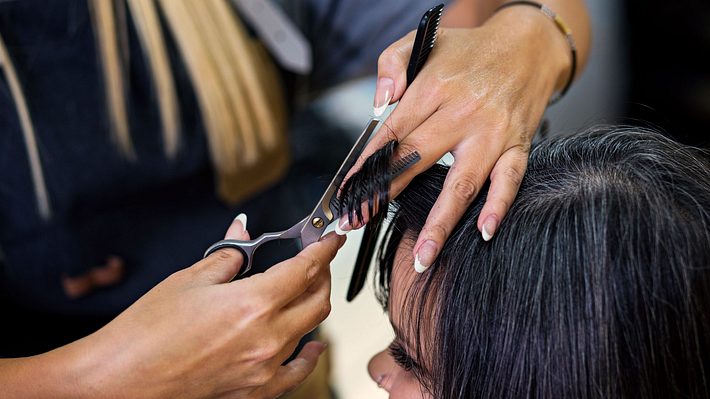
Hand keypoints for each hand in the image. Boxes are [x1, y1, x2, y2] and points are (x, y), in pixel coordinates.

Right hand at [39, 215, 344, 398]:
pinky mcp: (254, 391)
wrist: (121, 380)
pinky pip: (296, 372)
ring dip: (312, 307)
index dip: (324, 250)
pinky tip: (312, 345)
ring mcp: (263, 368)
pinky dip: (308, 355)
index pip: (306, 270)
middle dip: (321, 275)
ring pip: (310, 332)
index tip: (331, 239)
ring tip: (304, 292)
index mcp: (253, 304)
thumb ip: (229, 255)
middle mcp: (267, 338)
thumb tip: (244, 232)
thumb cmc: (146, 333)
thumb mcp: (189, 279)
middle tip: (314, 261)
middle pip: (317, 300)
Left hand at [362, 7, 570, 270]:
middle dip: (384, 196)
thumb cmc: (471, 49)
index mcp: (434, 88)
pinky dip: (499, 206)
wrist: (529, 44)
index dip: (365, 166)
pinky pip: (509, 180)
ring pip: (462, 183)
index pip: (391, 134)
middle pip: (416, 162)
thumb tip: (379, 104)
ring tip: (422, 256)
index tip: (347, 193)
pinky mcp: (517, 145)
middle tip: (361, 223)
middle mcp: (462, 113)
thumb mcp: (424, 41)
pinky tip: (484, 231)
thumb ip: (392, 65)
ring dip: (441, 223)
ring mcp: (492, 133)